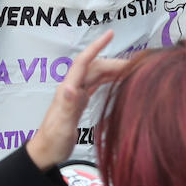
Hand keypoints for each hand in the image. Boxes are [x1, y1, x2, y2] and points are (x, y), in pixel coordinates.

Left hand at [26, 29, 125, 170]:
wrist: (46, 151)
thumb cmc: (53, 141)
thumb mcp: (62, 125)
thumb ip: (68, 107)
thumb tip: (70, 88)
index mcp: (68, 90)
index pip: (83, 62)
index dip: (96, 47)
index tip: (110, 34)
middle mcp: (72, 88)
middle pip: (95, 67)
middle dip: (115, 61)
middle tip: (139, 65)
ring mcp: (76, 94)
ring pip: (97, 75)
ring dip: (113, 70)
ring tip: (134, 71)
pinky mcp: (80, 101)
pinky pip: (96, 84)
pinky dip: (109, 79)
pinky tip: (119, 80)